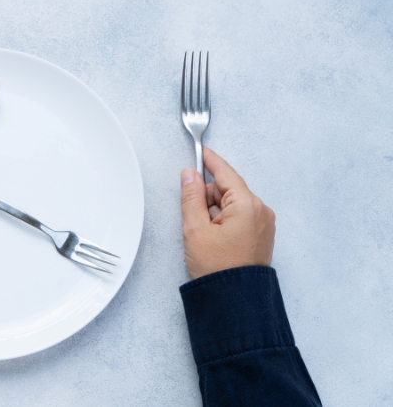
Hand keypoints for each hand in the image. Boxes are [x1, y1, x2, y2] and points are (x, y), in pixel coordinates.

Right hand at [179, 147, 274, 278]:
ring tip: (205, 236)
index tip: (200, 151)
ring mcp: (264, 224)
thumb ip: (191, 197)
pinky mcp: (261, 235)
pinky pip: (240, 217)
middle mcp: (261, 211)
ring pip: (232, 204)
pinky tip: (214, 238)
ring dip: (215, 211)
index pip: (225, 173)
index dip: (210, 161)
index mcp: (247, 205)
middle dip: (208, 197)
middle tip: (194, 220)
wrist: (235, 301)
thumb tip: (190, 175)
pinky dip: (223, 221)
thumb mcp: (195, 229)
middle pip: (227, 189)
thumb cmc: (217, 268)